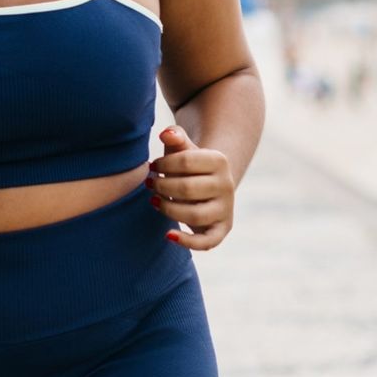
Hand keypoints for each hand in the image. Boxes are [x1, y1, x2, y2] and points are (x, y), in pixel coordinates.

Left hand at [146, 126, 234, 250]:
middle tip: (150, 184)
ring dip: (168, 209)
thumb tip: (166, 134)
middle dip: (162, 186)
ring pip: (194, 215)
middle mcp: (227, 185)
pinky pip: (207, 242)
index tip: (152, 166)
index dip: (164, 164)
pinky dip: (187, 241)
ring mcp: (226, 208)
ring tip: (154, 201)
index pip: (185, 161)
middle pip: (187, 188)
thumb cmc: (190, 165)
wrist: (210, 184)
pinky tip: (168, 234)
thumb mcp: (184, 149)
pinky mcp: (222, 229)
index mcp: (220, 160)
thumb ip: (175, 137)